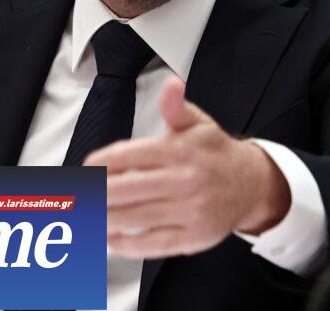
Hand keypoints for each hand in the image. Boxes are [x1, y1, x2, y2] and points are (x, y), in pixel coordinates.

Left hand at [83, 76, 290, 258]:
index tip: (85, 168)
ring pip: (134, 217)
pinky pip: (152, 243)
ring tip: (85, 216)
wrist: (252, 184)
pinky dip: (126, 244)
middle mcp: (182, 180)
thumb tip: (171, 85)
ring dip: (103, 218)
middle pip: (124, 189)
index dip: (99, 163)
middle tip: (77, 196)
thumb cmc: (216, 154)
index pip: (126, 156)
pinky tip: (110, 238)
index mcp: (178, 150)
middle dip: (94, 194)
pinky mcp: (193, 236)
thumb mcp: (197, 123)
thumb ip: (176, 106)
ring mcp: (188, 211)